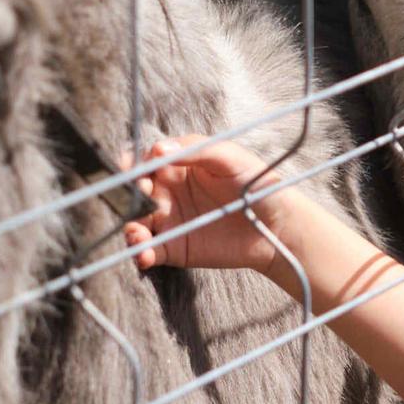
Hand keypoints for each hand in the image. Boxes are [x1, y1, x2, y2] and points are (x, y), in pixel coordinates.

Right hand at [123, 135, 292, 274]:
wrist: (277, 225)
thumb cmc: (257, 183)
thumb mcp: (230, 157)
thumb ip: (195, 150)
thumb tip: (157, 148)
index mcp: (177, 166)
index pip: (142, 162)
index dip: (133, 166)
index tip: (134, 171)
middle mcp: (167, 193)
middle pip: (132, 193)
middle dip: (126, 196)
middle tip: (139, 199)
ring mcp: (168, 221)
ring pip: (134, 223)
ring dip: (128, 228)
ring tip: (136, 233)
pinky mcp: (174, 249)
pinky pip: (148, 251)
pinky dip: (140, 253)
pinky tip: (144, 254)